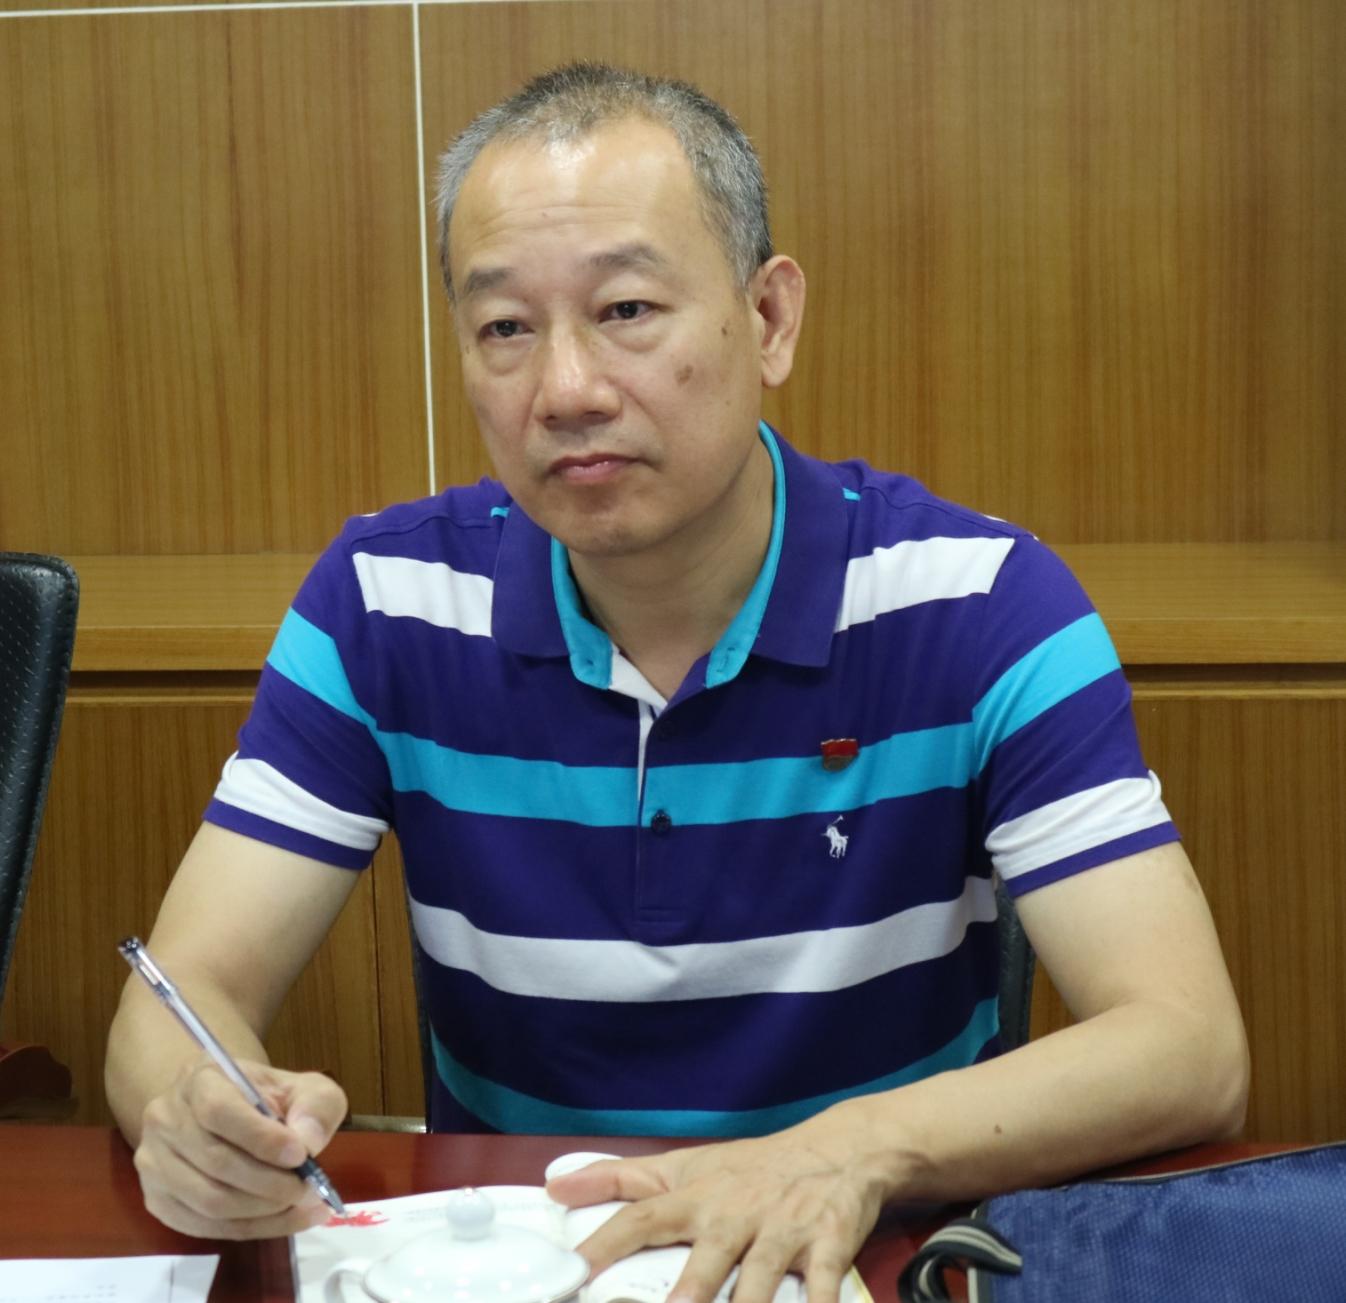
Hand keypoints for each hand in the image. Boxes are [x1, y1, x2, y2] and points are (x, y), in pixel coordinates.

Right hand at [133, 1056, 347, 1239]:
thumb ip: (316, 1106)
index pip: (219, 1111)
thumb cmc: (269, 1099)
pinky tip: (285, 1220)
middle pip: (215, 1162)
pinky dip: (250, 1229)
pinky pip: (203, 1227)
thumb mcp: (305, 1088)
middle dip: (270, 1183)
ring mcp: (154, 1163)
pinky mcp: (158, 1200)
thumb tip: (309, 1142)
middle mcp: (166, 1119)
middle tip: (309, 1189)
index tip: (300, 1155)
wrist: (232, 1113)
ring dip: (263, 1211)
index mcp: (200, 1080)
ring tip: (303, 1205)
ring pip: (209, 1202)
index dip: (261, 1138)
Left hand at [546, 1113, 889, 1302]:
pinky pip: (825, 1285)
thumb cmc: (750, 1168)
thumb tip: (554, 1187)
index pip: (642, 1217)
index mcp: (697, 1196)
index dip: (606, 1243)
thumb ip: (619, 1179)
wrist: (839, 1149)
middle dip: (692, 1287)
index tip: (574, 1270)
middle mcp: (737, 1214)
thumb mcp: (685, 1166)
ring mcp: (784, 1230)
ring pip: (763, 1276)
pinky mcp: (830, 1245)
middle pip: (709, 1253)